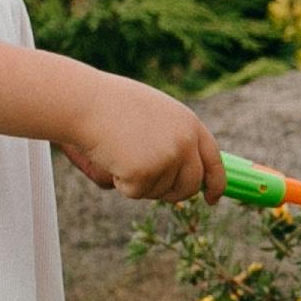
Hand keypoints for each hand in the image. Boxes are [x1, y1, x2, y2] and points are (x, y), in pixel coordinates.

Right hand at [56, 71, 223, 203]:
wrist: (85, 102)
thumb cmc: (111, 104)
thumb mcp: (154, 114)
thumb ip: (172, 138)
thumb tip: (181, 175)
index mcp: (189, 124)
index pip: (213, 160)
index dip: (215, 183)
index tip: (211, 198)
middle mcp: (185, 142)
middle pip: (189, 185)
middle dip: (172, 193)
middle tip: (146, 182)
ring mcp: (168, 158)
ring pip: (159, 191)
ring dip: (139, 182)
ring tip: (120, 152)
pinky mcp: (146, 173)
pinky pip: (136, 193)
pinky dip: (121, 182)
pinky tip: (111, 158)